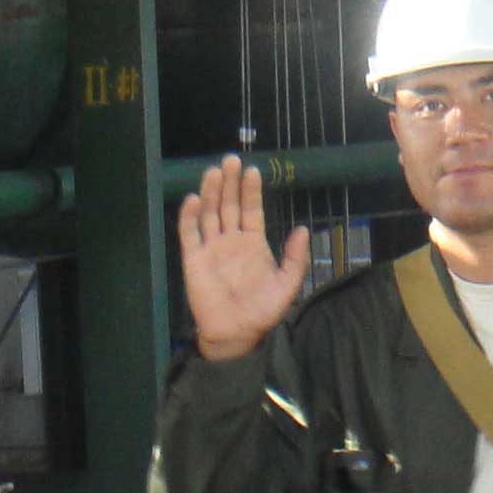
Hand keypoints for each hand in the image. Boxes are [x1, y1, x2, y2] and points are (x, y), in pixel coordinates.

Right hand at [173, 154, 310, 362]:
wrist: (237, 332)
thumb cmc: (263, 310)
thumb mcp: (287, 284)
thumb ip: (295, 257)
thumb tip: (302, 228)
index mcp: (253, 242)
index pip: (252, 209)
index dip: (251, 190)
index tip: (252, 170)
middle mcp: (231, 239)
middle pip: (229, 205)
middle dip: (230, 183)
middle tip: (230, 159)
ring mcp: (211, 247)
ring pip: (209, 213)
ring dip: (211, 192)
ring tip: (213, 171)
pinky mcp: (194, 259)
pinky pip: (190, 234)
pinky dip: (190, 216)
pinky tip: (193, 199)